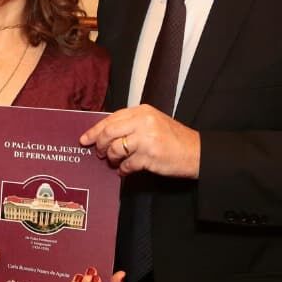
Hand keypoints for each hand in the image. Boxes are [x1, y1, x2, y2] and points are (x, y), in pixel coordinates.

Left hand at [80, 105, 200, 177]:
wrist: (196, 152)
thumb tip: (105, 134)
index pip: (111, 118)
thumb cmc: (174, 139)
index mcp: (143, 111)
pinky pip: (127, 164)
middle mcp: (144, 122)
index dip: (95, 130)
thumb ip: (132, 124)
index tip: (85, 139)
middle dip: (100, 145)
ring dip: (112, 159)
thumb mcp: (153, 122)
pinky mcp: (150, 156)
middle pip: (109, 133)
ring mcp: (147, 139)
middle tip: (100, 153)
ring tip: (115, 162)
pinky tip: (125, 170)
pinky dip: (123, 170)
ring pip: (116, 149)